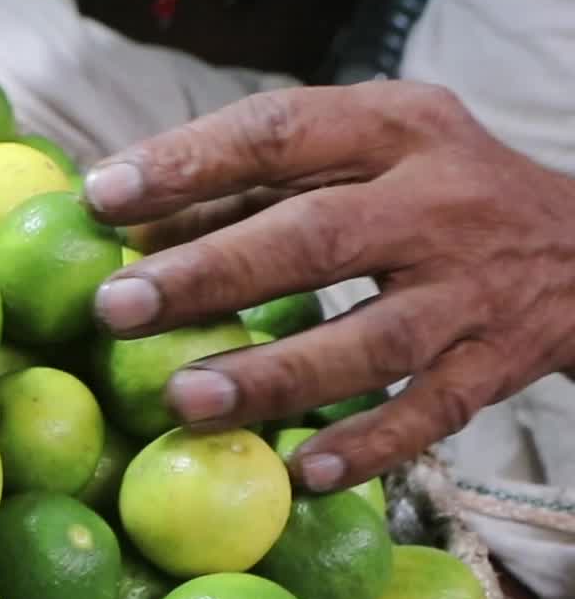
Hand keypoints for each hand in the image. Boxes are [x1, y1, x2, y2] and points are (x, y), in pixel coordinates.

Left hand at [83, 81, 574, 491]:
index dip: (187, 163)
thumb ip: (250, 185)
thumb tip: (128, 228)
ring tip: (185, 401)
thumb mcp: (359, 152)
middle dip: (209, 274)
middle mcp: (440, 201)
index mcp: (394, 126)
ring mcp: (474, 289)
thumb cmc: (428, 191)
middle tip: (114, 307)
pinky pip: (431, 413)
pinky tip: (303, 472)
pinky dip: (369, 445)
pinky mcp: (500, 363)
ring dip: (275, 374)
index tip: (100, 196)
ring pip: (373, 338)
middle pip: (316, 237)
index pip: (280, 131)